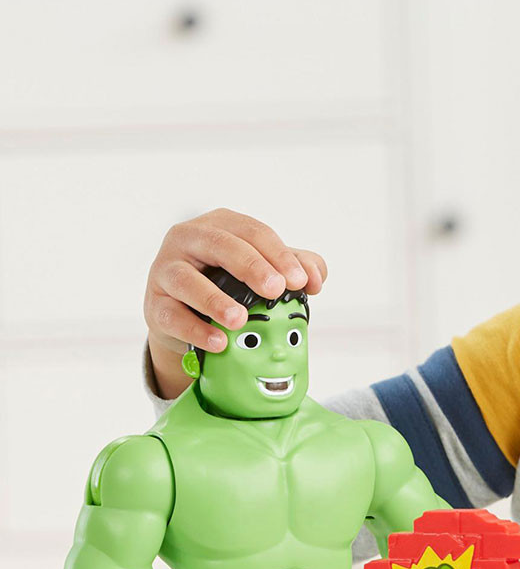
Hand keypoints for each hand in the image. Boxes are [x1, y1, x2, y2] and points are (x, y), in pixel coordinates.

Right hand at [143, 207, 327, 397]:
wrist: (189, 316)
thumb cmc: (232, 284)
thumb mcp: (266, 270)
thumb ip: (298, 267)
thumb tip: (315, 278)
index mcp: (220, 224)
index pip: (253, 232)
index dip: (279, 254)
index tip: (300, 281)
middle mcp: (188, 239)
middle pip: (220, 244)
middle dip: (251, 266)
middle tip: (276, 289)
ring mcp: (166, 270)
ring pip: (186, 279)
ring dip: (215, 300)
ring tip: (240, 320)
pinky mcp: (154, 304)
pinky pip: (172, 316)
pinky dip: (195, 330)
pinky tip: (218, 343)